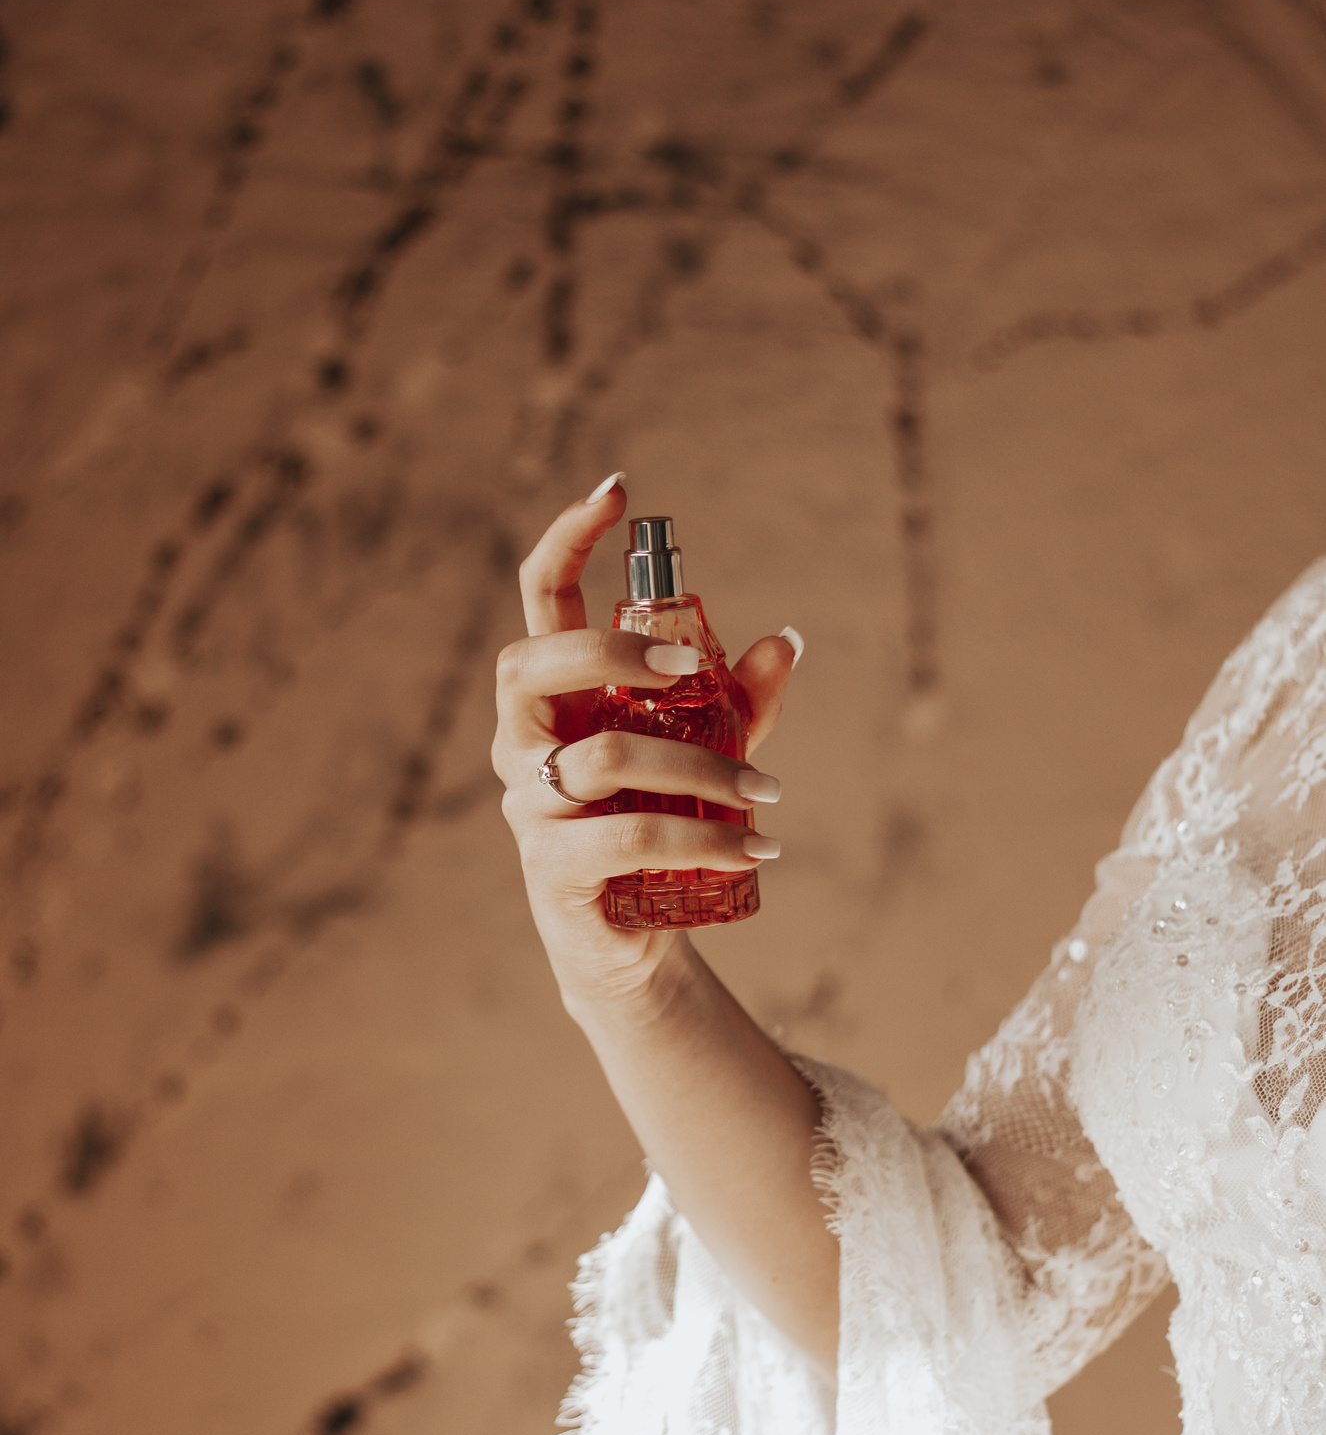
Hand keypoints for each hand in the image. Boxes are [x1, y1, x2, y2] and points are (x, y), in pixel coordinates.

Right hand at [492, 478, 796, 1012]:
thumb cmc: (655, 833)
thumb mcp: (705, 759)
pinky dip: (702, 839)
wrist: (628, 945)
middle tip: (695, 669)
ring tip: (767, 789)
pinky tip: (756, 846)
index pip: (538, 602)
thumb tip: (784, 640)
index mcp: (555, 702)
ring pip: (602, 761)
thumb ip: (736, 703)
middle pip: (534, 664)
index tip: (621, 489)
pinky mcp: (553, 872)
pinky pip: (627, 838)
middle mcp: (524, 746)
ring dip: (699, 767)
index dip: (568, 539)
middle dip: (614, 651)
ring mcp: (530, 809)